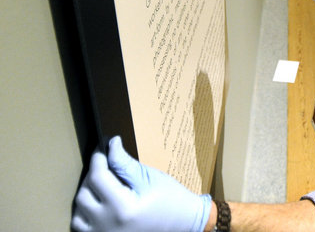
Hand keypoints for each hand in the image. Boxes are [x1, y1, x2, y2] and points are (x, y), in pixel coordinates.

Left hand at [71, 136, 210, 231]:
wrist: (182, 223)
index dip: (97, 160)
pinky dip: (85, 215)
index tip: (101, 150)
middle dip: (92, 177)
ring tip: (102, 187)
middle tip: (105, 167)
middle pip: (83, 195)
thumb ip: (125, 163)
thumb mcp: (149, 177)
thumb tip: (111, 144)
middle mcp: (108, 226)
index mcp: (122, 208)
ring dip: (86, 197)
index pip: (97, 178)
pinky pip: (82, 228)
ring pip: (77, 214)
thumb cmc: (170, 200)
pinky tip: (99, 205)